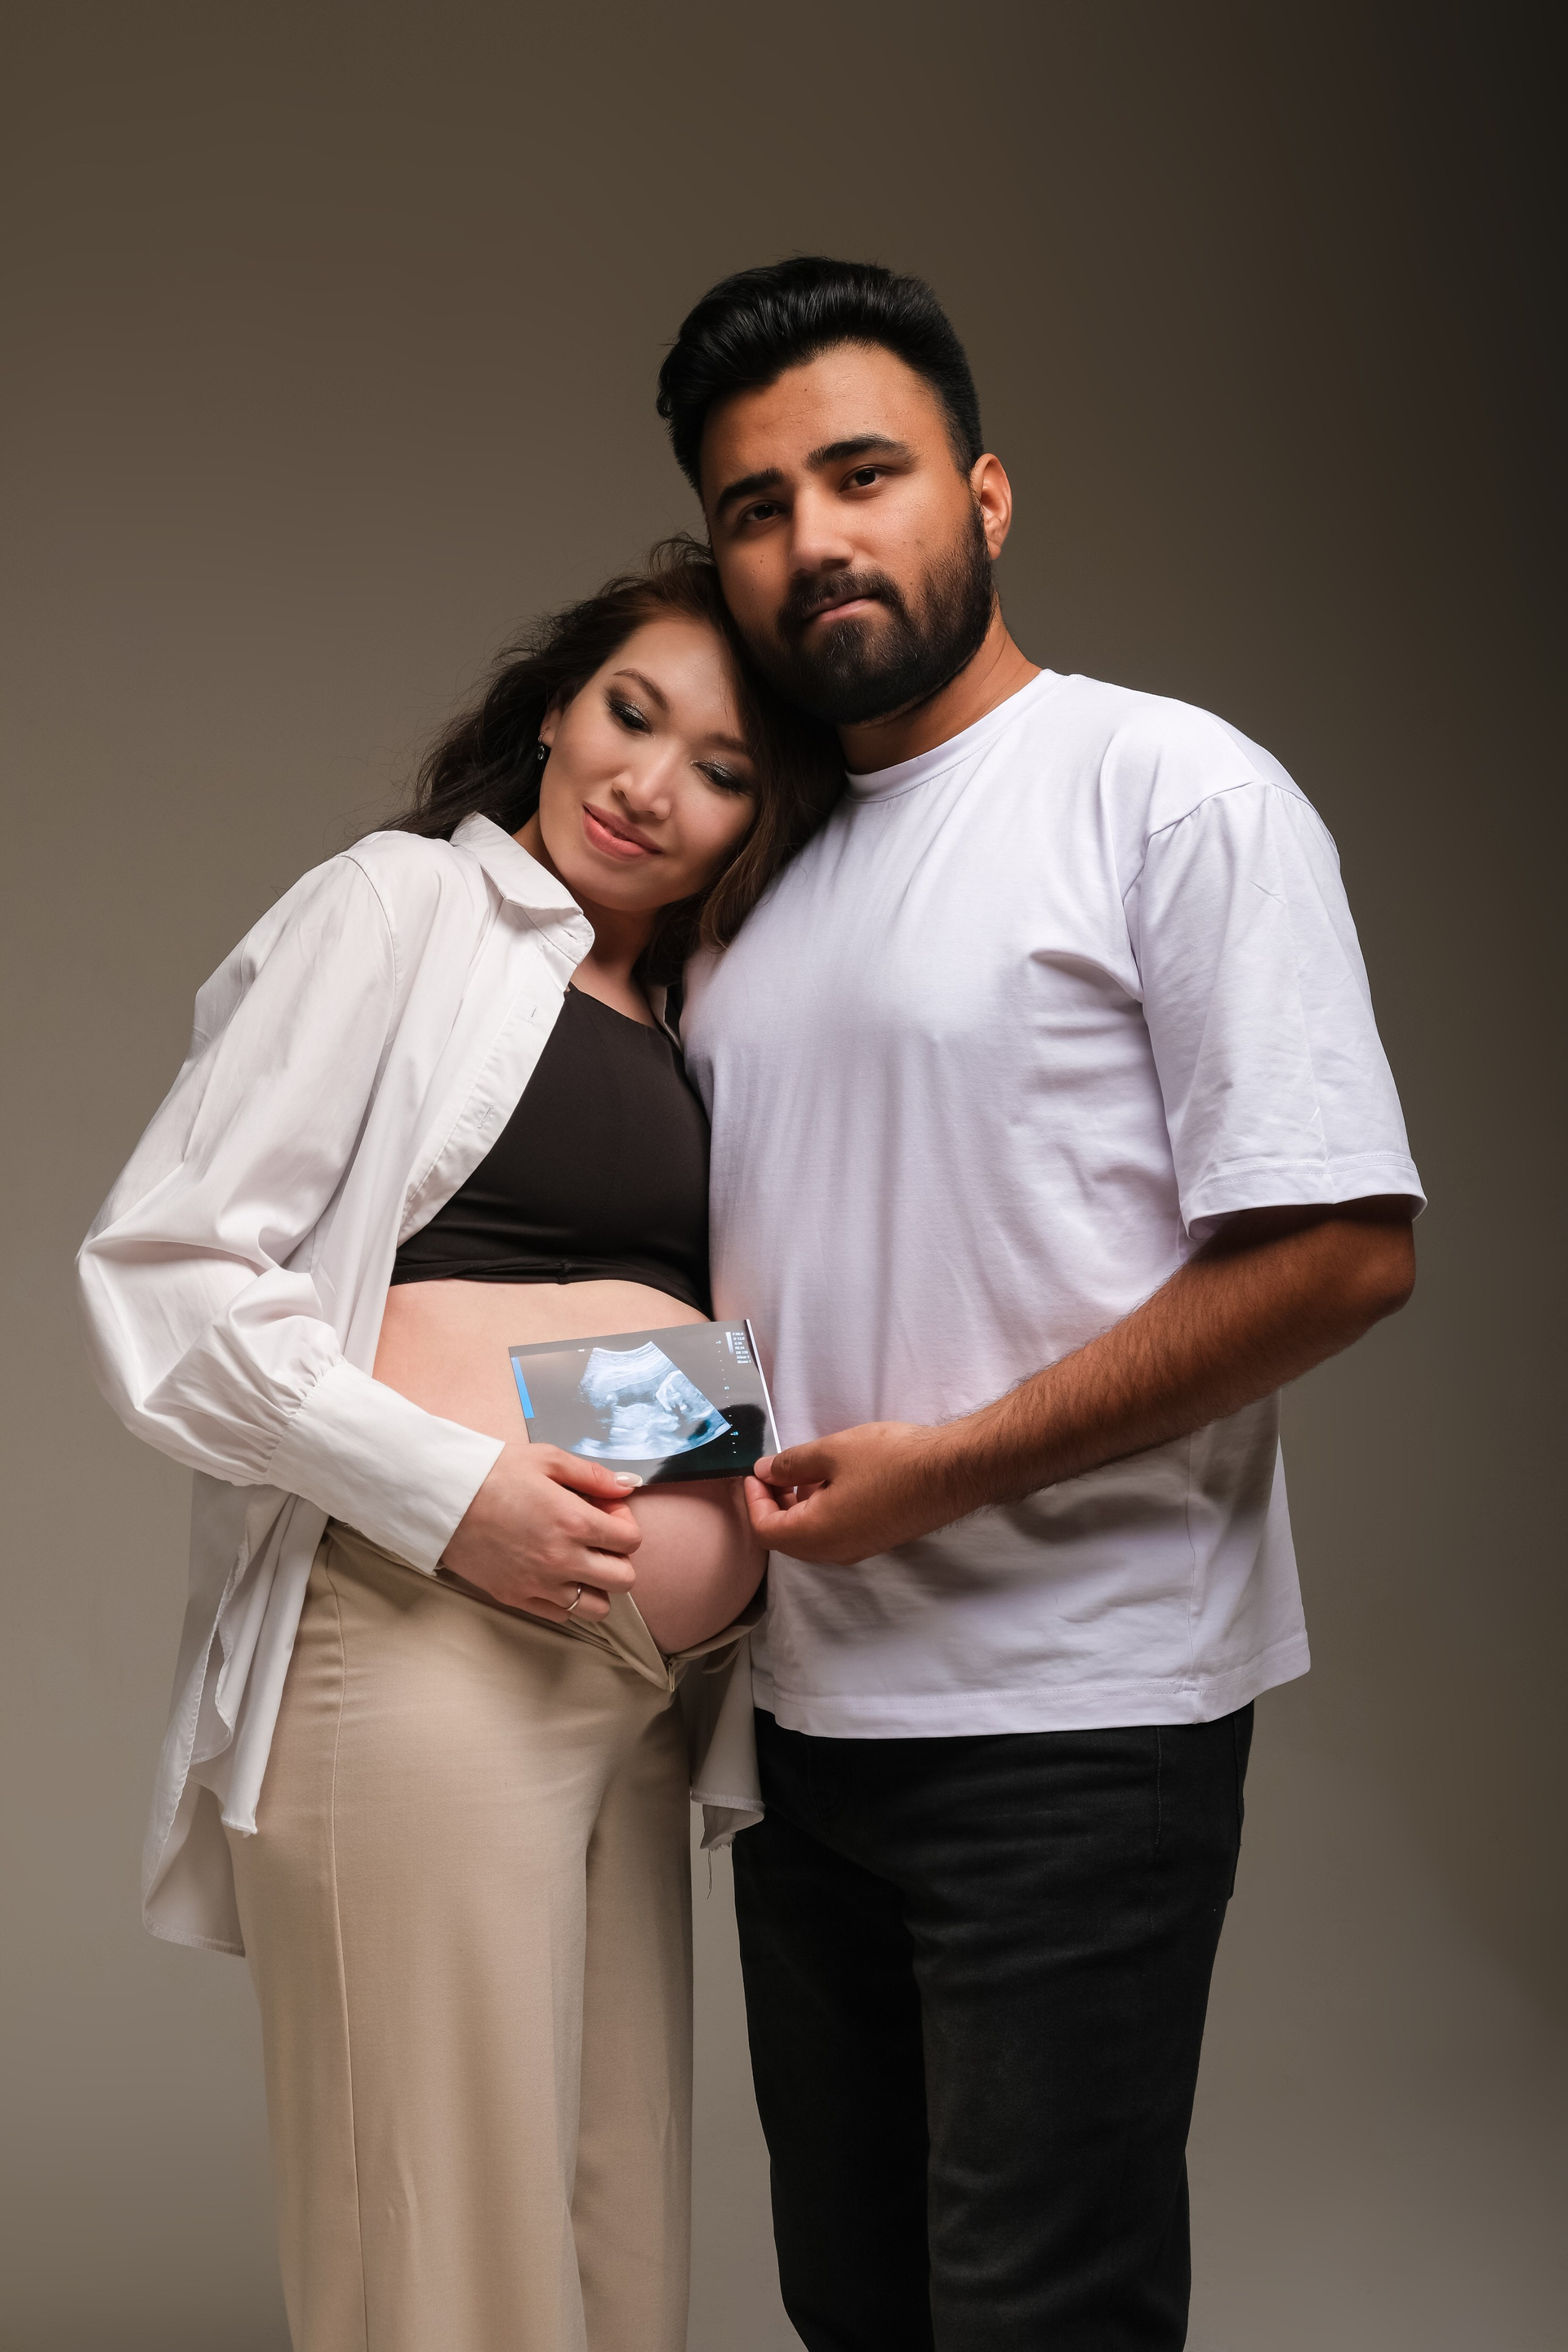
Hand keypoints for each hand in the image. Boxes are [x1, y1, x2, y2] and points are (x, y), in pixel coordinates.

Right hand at [442, 1442, 641, 1621]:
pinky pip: (562, 1616)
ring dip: (596, 1585)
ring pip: (597, 1608)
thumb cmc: (493, 1473)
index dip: (624, 1524)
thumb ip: (593, 1475)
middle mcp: (562, 1560)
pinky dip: (566, 1600)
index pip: (631, 1541)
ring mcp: (539, 1585)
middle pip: (624, 1580)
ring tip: (578, 1561)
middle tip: (596, 1539)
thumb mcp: (547, 1459)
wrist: (442, 1497)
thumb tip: (629, 1485)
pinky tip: (553, 1574)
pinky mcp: (516, 1598)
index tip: (605, 1513)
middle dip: (618, 1558)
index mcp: (575, 1523)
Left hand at [744, 1422, 966, 1564]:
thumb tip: (764, 1472)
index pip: (764, 1530)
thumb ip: (791, 1464)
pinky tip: (833, 1481)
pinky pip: (834, 1535)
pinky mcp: (876, 1540)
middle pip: (785, 1540)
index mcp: (817, 1534)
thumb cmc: (892, 1460)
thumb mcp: (832, 1451)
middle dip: (772, 1505)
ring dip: (797, 1509)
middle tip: (774, 1472)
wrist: (951, 1472)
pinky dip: (820, 1513)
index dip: (752, 1500)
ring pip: (810, 1539)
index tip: (755, 1472)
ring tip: (805, 1472)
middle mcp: (835, 1552)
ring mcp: (858, 1549)